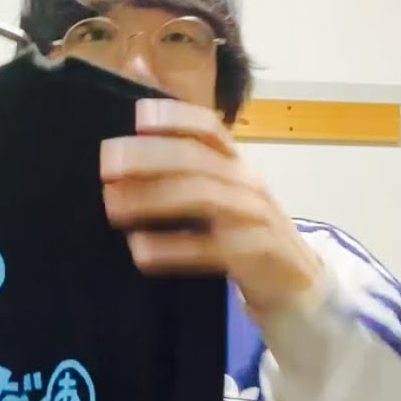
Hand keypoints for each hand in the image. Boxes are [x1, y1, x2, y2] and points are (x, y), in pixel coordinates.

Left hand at [99, 99, 323, 312]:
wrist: (295, 283)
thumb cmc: (242, 233)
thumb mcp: (220, 195)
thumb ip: (181, 171)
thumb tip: (130, 145)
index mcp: (234, 164)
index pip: (208, 128)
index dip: (175, 118)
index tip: (137, 116)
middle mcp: (245, 183)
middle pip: (196, 158)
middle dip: (149, 156)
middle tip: (106, 164)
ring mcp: (253, 217)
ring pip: (202, 197)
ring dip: (152, 198)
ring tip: (113, 206)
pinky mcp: (254, 255)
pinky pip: (209, 249)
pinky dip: (171, 248)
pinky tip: (140, 251)